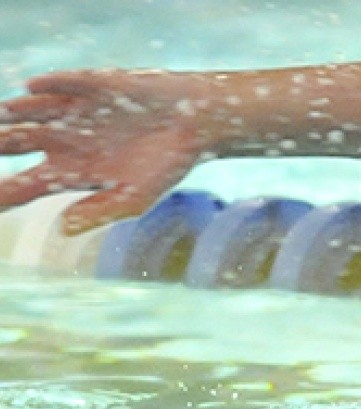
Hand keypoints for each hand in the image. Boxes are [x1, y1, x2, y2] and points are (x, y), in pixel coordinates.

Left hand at [0, 69, 206, 233]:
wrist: (195, 123)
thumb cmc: (166, 165)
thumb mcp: (136, 198)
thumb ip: (99, 212)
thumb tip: (63, 228)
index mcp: (69, 173)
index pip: (23, 187)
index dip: (1, 195)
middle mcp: (62, 140)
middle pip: (14, 143)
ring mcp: (72, 110)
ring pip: (29, 111)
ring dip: (12, 113)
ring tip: (1, 116)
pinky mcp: (91, 84)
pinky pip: (64, 83)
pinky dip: (48, 85)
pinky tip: (32, 88)